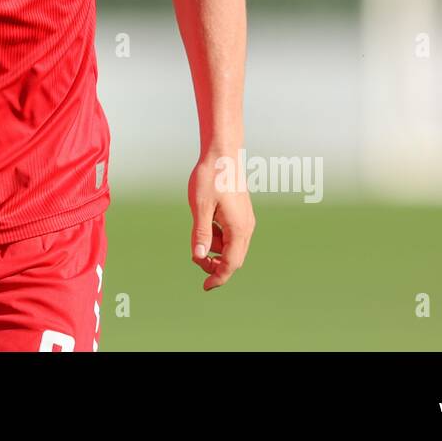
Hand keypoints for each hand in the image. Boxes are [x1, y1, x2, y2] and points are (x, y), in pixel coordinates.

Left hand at [188, 154, 255, 290]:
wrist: (223, 154)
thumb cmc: (210, 177)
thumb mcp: (200, 206)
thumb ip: (201, 233)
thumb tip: (199, 257)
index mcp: (238, 228)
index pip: (231, 264)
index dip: (218, 277)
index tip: (205, 287)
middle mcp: (246, 227)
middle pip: (232, 259)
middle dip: (214, 263)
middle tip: (194, 256)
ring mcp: (245, 221)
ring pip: (230, 246)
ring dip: (213, 245)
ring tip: (199, 224)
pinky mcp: (241, 214)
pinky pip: (230, 234)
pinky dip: (217, 234)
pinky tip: (207, 217)